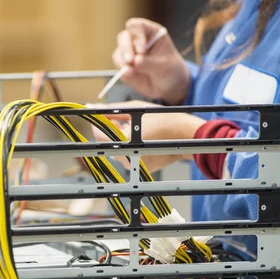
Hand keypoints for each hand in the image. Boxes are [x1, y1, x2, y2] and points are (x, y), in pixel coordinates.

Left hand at [90, 100, 205, 170]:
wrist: (188, 136)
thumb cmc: (163, 120)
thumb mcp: (135, 109)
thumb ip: (111, 110)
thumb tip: (92, 108)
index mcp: (123, 142)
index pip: (98, 134)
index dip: (98, 123)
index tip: (102, 116)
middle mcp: (126, 158)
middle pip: (108, 143)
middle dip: (111, 131)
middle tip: (122, 119)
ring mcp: (134, 166)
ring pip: (118, 150)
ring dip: (121, 138)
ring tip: (136, 127)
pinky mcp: (141, 170)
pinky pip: (129, 157)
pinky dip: (131, 147)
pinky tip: (142, 137)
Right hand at [113, 18, 190, 104]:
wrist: (168, 86)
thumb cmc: (170, 70)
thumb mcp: (164, 66)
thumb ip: (149, 63)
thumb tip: (135, 61)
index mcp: (151, 32)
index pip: (138, 26)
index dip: (137, 36)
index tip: (141, 50)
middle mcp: (138, 39)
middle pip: (124, 37)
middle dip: (126, 49)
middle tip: (130, 61)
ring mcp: (130, 52)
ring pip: (119, 51)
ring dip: (122, 61)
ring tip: (131, 72)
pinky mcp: (124, 64)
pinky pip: (118, 64)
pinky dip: (122, 69)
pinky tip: (130, 74)